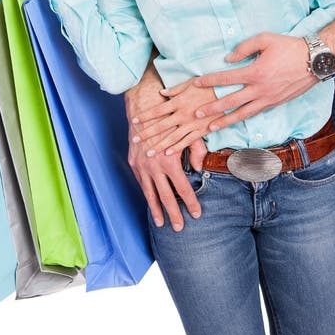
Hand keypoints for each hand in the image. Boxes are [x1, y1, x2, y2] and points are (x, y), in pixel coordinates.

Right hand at [126, 65, 206, 230]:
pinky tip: (152, 203)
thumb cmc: (171, 117)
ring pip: (150, 193)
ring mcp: (141, 166)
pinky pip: (141, 183)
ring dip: (157, 209)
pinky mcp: (133, 162)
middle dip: (174, 213)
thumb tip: (201, 169)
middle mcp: (154, 167)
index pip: (183, 189)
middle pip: (166, 196)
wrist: (144, 106)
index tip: (197, 214)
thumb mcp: (190, 131)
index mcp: (170, 161)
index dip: (191, 203)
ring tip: (162, 223)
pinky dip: (147, 194)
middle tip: (180, 228)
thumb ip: (198, 151)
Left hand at [132, 78, 223, 156]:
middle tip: (135, 140)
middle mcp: (182, 114)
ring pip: (172, 137)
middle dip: (146, 134)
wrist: (228, 92)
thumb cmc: (209, 85)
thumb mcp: (191, 83)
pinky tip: (168, 153)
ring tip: (148, 153)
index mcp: (178, 101)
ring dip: (159, 145)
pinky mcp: (201, 130)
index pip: (157, 110)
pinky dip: (177, 148)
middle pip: (160, 126)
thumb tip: (162, 92)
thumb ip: (175, 89)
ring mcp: (192, 124)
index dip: (144, 116)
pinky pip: (187, 141)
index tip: (134, 121)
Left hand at [190, 32, 317, 127]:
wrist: (315, 61)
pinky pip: (255, 113)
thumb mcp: (265, 39)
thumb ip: (244, 47)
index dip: (210, 81)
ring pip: (242, 114)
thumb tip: (228, 59)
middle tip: (197, 114)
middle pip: (231, 102)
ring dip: (225, 121)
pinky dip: (242, 118)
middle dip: (212, 108)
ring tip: (210, 128)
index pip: (226, 78)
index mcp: (256, 72)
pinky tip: (233, 121)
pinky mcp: (275, 103)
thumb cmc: (289, 47)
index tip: (196, 84)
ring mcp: (268, 99)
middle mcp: (260, 89)